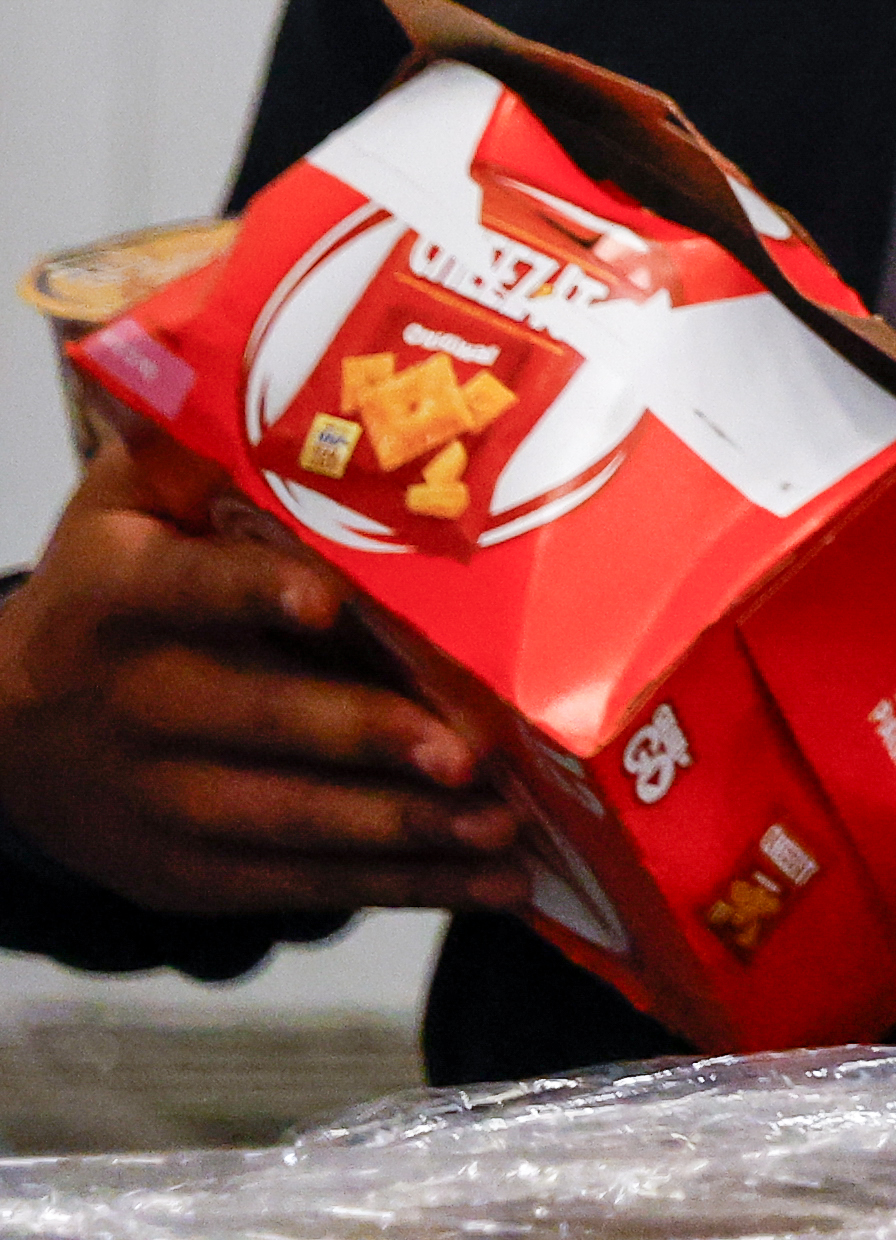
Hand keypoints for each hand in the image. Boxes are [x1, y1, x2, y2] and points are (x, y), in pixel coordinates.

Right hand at [0, 443, 531, 920]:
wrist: (3, 730)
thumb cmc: (109, 589)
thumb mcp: (121, 509)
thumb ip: (195, 447)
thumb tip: (299, 356)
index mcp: (117, 596)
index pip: (186, 590)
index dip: (251, 593)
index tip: (327, 596)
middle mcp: (131, 702)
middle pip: (254, 723)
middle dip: (363, 739)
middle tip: (467, 752)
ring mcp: (154, 799)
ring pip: (284, 822)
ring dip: (399, 831)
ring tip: (499, 829)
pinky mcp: (184, 873)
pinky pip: (298, 886)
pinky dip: (398, 888)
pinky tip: (488, 884)